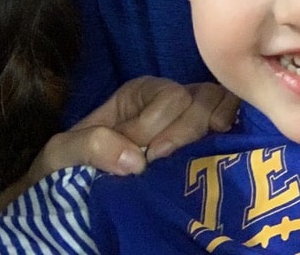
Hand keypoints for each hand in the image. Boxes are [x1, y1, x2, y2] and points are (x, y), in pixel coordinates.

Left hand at [0, 78, 237, 207]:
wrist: (73, 203)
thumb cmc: (67, 172)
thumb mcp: (63, 153)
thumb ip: (90, 144)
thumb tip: (137, 159)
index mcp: (139, 96)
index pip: (167, 96)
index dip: (159, 125)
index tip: (147, 156)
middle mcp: (169, 102)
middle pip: (198, 98)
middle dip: (185, 130)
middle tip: (164, 160)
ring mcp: (191, 123)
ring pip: (220, 105)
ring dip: (213, 129)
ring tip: (201, 157)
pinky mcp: (205, 146)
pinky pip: (233, 123)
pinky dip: (236, 129)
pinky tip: (228, 148)